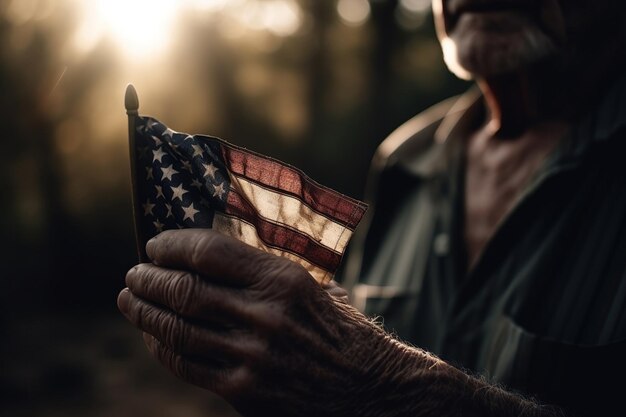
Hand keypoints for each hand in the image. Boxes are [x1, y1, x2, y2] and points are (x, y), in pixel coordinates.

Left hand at [117, 229, 412, 415]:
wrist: (370, 388)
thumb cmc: (342, 331)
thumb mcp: (312, 288)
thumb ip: (265, 273)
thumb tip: (212, 256)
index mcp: (283, 281)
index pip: (209, 253)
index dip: (173, 245)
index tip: (156, 244)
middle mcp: (264, 316)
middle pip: (184, 291)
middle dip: (148, 278)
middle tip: (134, 272)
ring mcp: (252, 357)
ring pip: (177, 329)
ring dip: (144, 312)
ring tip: (130, 299)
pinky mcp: (245, 391)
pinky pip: (187, 365)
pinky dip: (162, 347)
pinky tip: (153, 337)